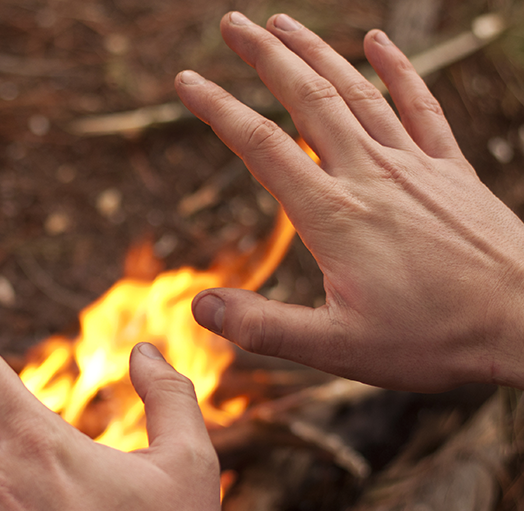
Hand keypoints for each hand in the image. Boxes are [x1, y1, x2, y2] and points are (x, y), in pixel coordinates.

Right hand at [177, 12, 523, 391]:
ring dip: (316, 53)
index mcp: (334, 216)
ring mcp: (416, 166)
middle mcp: (371, 176)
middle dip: (265, 57)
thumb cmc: (435, 340)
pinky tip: (376, 40)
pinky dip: (397, 69)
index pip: (261, 146)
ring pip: (357, 92)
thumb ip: (264, 326)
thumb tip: (200, 307)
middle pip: (308, 99)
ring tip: (281, 23)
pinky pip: (421, 105)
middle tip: (232, 24)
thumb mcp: (337, 349)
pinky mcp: (453, 171)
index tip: (186, 82)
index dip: (218, 109)